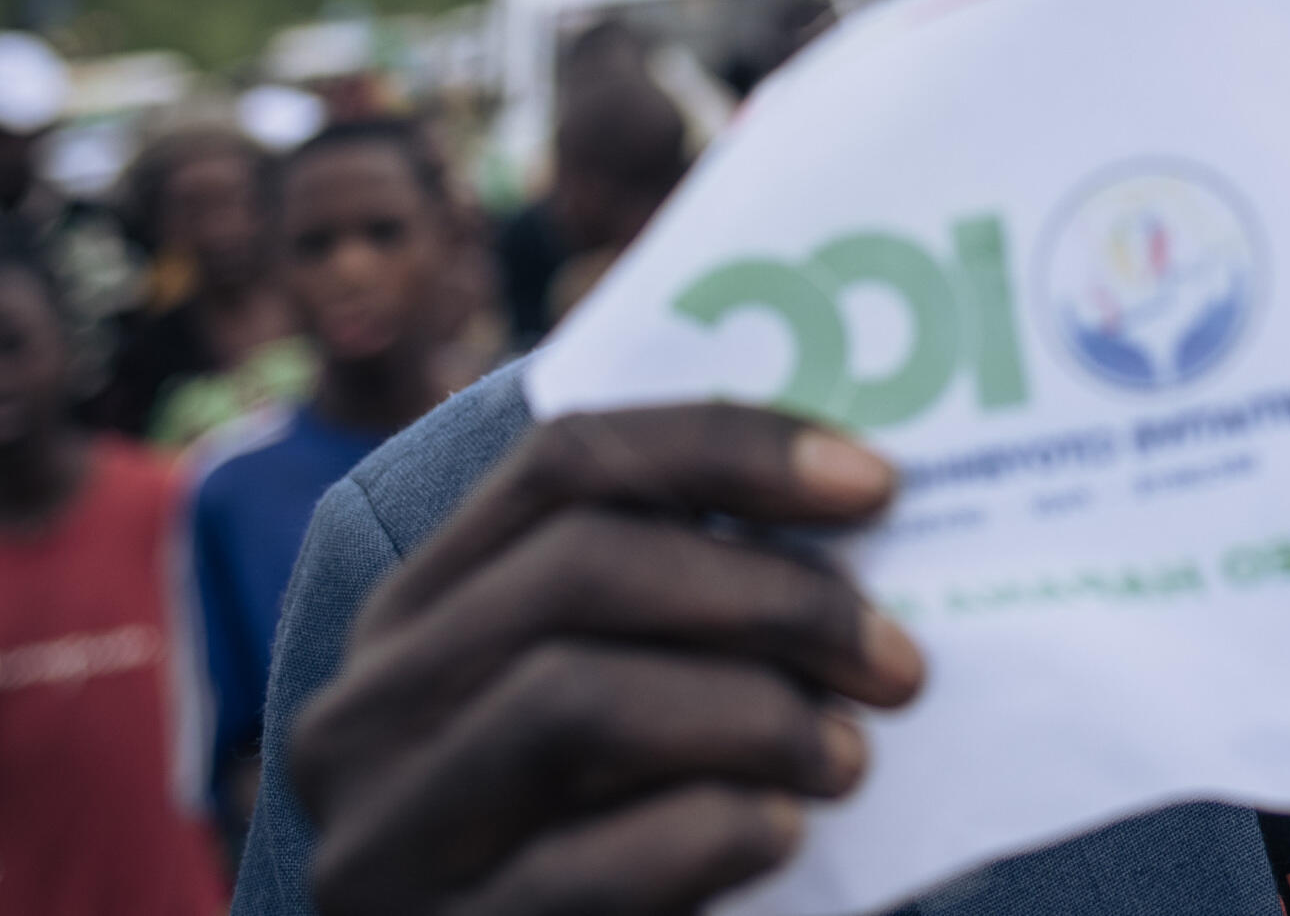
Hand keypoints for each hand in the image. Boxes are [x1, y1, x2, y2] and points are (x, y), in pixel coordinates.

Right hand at [291, 404, 925, 915]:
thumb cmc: (600, 851)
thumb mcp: (610, 713)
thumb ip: (673, 619)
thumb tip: (854, 513)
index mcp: (416, 616)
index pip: (565, 459)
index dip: (731, 447)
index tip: (877, 484)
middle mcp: (368, 710)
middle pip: (580, 566)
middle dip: (772, 597)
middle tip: (897, 660)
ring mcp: (381, 841)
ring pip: (574, 701)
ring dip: (755, 714)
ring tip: (849, 757)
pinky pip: (580, 866)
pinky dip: (711, 832)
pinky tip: (779, 836)